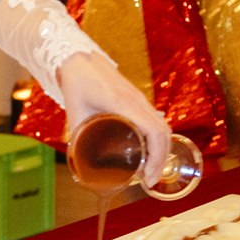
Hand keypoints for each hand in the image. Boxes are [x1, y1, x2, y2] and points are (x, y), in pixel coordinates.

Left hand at [58, 51, 171, 184]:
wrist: (79, 58)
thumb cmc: (76, 83)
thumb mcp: (75, 113)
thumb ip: (78, 137)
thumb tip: (80, 163)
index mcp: (123, 103)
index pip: (154, 132)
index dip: (156, 157)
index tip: (148, 177)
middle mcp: (137, 101)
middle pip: (164, 133)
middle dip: (161, 159)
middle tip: (149, 180)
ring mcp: (140, 99)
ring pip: (163, 126)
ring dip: (162, 149)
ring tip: (151, 170)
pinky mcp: (138, 99)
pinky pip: (156, 120)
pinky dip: (159, 138)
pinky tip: (150, 152)